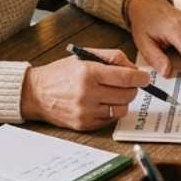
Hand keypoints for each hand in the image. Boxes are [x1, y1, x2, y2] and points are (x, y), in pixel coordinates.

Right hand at [19, 49, 146, 129]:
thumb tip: (134, 68)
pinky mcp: (84, 124)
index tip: (145, 78)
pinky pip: (109, 120)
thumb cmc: (61, 73)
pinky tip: (100, 103)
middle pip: (127, 94)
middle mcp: (87, 93)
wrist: (35, 94)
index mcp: (88, 72)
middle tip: (126, 84)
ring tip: (111, 94)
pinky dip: (109, 111)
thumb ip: (111, 58)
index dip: (140, 78)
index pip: (125, 77)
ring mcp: (85, 111)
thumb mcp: (84, 56)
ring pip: (121, 109)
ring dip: (122, 101)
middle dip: (132, 88)